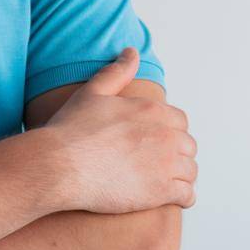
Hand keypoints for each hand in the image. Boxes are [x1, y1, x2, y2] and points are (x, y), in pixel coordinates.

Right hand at [41, 47, 197, 213]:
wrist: (59, 165)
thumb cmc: (71, 130)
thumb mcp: (93, 91)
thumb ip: (118, 71)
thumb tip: (132, 51)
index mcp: (152, 110)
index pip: (179, 121)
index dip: (170, 131)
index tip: (159, 141)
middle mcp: (165, 134)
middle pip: (188, 145)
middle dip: (178, 153)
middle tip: (163, 163)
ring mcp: (165, 164)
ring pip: (190, 170)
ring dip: (182, 175)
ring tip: (170, 181)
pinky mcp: (161, 191)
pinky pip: (188, 195)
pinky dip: (185, 197)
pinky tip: (175, 198)